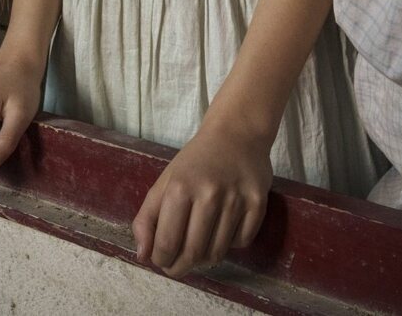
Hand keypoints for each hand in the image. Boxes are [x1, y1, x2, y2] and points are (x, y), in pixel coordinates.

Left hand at [133, 120, 272, 276]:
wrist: (236, 134)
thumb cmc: (195, 161)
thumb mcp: (164, 182)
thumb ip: (147, 219)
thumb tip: (143, 256)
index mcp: (179, 188)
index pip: (167, 243)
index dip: (161, 260)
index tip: (161, 261)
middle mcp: (209, 194)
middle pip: (193, 253)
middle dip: (181, 267)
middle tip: (177, 267)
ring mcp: (236, 200)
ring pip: (218, 252)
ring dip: (205, 259)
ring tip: (199, 250)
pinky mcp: (258, 203)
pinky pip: (241, 242)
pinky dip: (230, 245)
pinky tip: (223, 231)